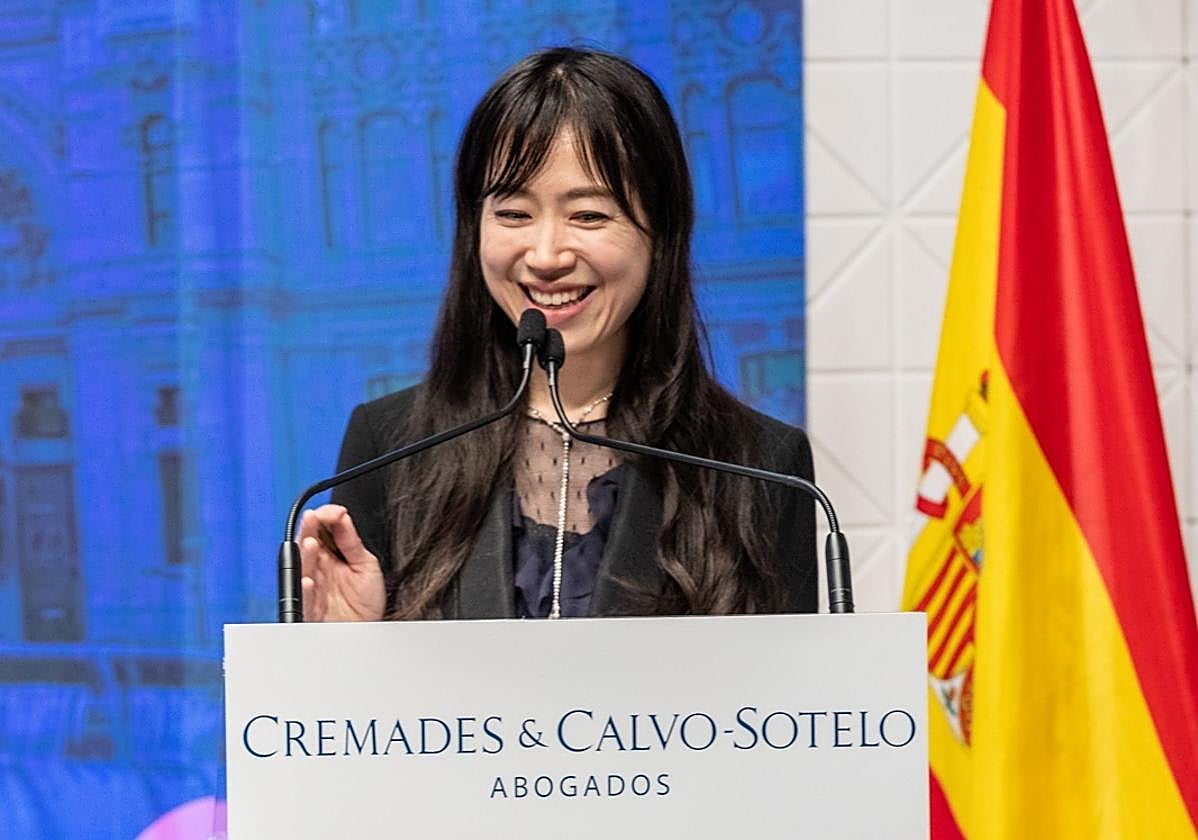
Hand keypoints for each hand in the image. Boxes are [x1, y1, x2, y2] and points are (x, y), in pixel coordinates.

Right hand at [298, 505, 385, 621]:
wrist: (368, 630)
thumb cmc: (365, 601)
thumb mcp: (365, 563)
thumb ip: (351, 539)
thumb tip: (340, 514)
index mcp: (329, 556)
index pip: (320, 531)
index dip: (323, 518)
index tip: (332, 512)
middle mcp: (318, 570)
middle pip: (307, 545)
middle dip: (309, 530)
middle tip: (313, 518)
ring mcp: (313, 588)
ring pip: (303, 569)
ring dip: (306, 555)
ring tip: (311, 543)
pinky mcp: (312, 608)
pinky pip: (304, 599)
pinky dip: (305, 590)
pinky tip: (308, 580)